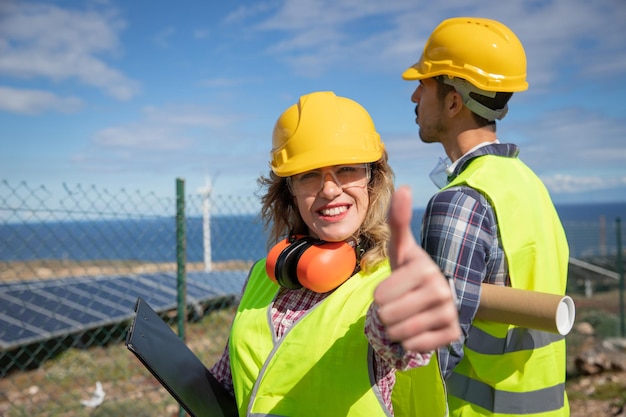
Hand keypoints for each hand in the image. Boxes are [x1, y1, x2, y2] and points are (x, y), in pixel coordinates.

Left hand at [373, 185, 459, 351]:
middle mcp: (442, 291)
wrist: (433, 295)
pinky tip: (419, 328)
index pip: (379, 297)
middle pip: (388, 316)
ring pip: (400, 333)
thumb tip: (402, 187)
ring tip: (407, 315)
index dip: (379, 296)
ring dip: (396, 328)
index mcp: (425, 269)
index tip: (395, 287)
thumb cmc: (410, 271)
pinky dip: (411, 341)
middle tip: (399, 303)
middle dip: (386, 314)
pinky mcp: (453, 334)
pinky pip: (416, 346)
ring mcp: (450, 313)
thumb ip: (398, 220)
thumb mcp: (401, 248)